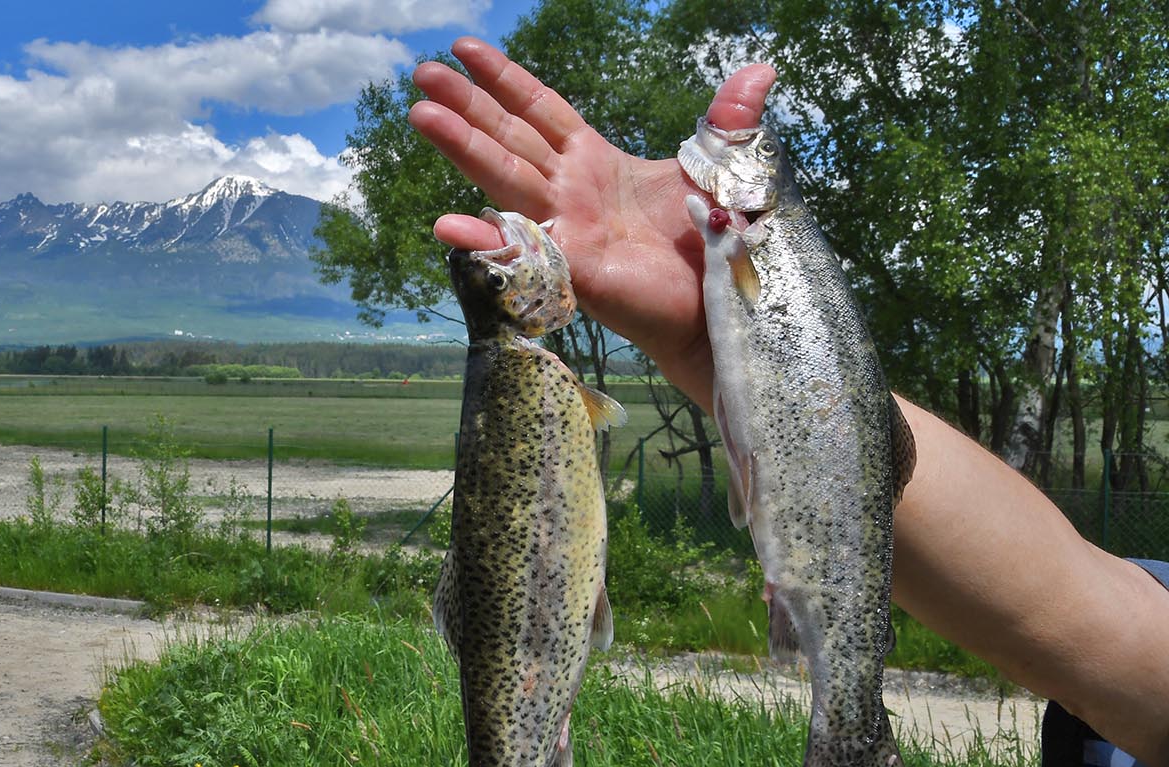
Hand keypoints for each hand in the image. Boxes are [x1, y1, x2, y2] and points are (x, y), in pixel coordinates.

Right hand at [407, 37, 773, 406]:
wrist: (728, 305)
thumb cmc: (717, 244)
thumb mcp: (724, 169)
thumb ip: (729, 122)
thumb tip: (759, 70)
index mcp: (595, 162)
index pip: (540, 110)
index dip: (503, 79)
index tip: (464, 48)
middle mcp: (570, 192)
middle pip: (508, 137)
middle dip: (465, 104)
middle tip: (422, 73)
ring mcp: (567, 230)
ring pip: (505, 178)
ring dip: (460, 147)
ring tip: (420, 115)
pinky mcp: (576, 270)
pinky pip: (525, 252)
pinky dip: (486, 241)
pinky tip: (447, 226)